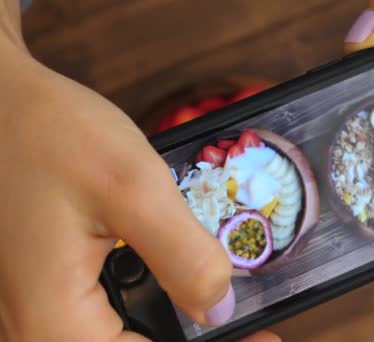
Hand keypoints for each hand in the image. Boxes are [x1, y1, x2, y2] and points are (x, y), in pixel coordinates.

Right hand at [0, 4, 278, 340]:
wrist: (1, 107)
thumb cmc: (49, 134)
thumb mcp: (132, 188)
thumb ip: (183, 256)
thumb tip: (220, 309)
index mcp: (54, 323)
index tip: (262, 337)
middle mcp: (38, 330)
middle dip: (192, 340)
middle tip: (243, 324)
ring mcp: (39, 313)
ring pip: (119, 341)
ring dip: (170, 330)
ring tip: (216, 311)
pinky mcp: (46, 293)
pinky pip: (103, 322)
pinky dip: (149, 313)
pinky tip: (174, 289)